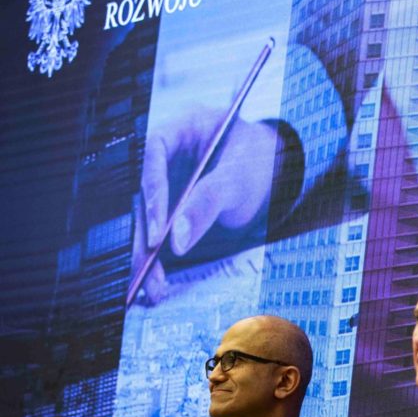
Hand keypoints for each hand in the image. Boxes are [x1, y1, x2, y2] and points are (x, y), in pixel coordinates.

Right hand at [131, 106, 278, 303]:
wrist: (273, 169)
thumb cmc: (257, 162)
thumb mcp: (238, 179)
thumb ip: (209, 202)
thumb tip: (177, 243)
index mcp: (182, 128)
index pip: (155, 153)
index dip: (153, 194)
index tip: (158, 232)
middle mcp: (167, 155)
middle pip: (144, 194)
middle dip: (145, 237)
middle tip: (145, 272)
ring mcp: (166, 181)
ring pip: (148, 219)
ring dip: (147, 256)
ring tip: (152, 289)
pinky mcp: (171, 205)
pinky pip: (160, 232)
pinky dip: (158, 258)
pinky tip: (157, 283)